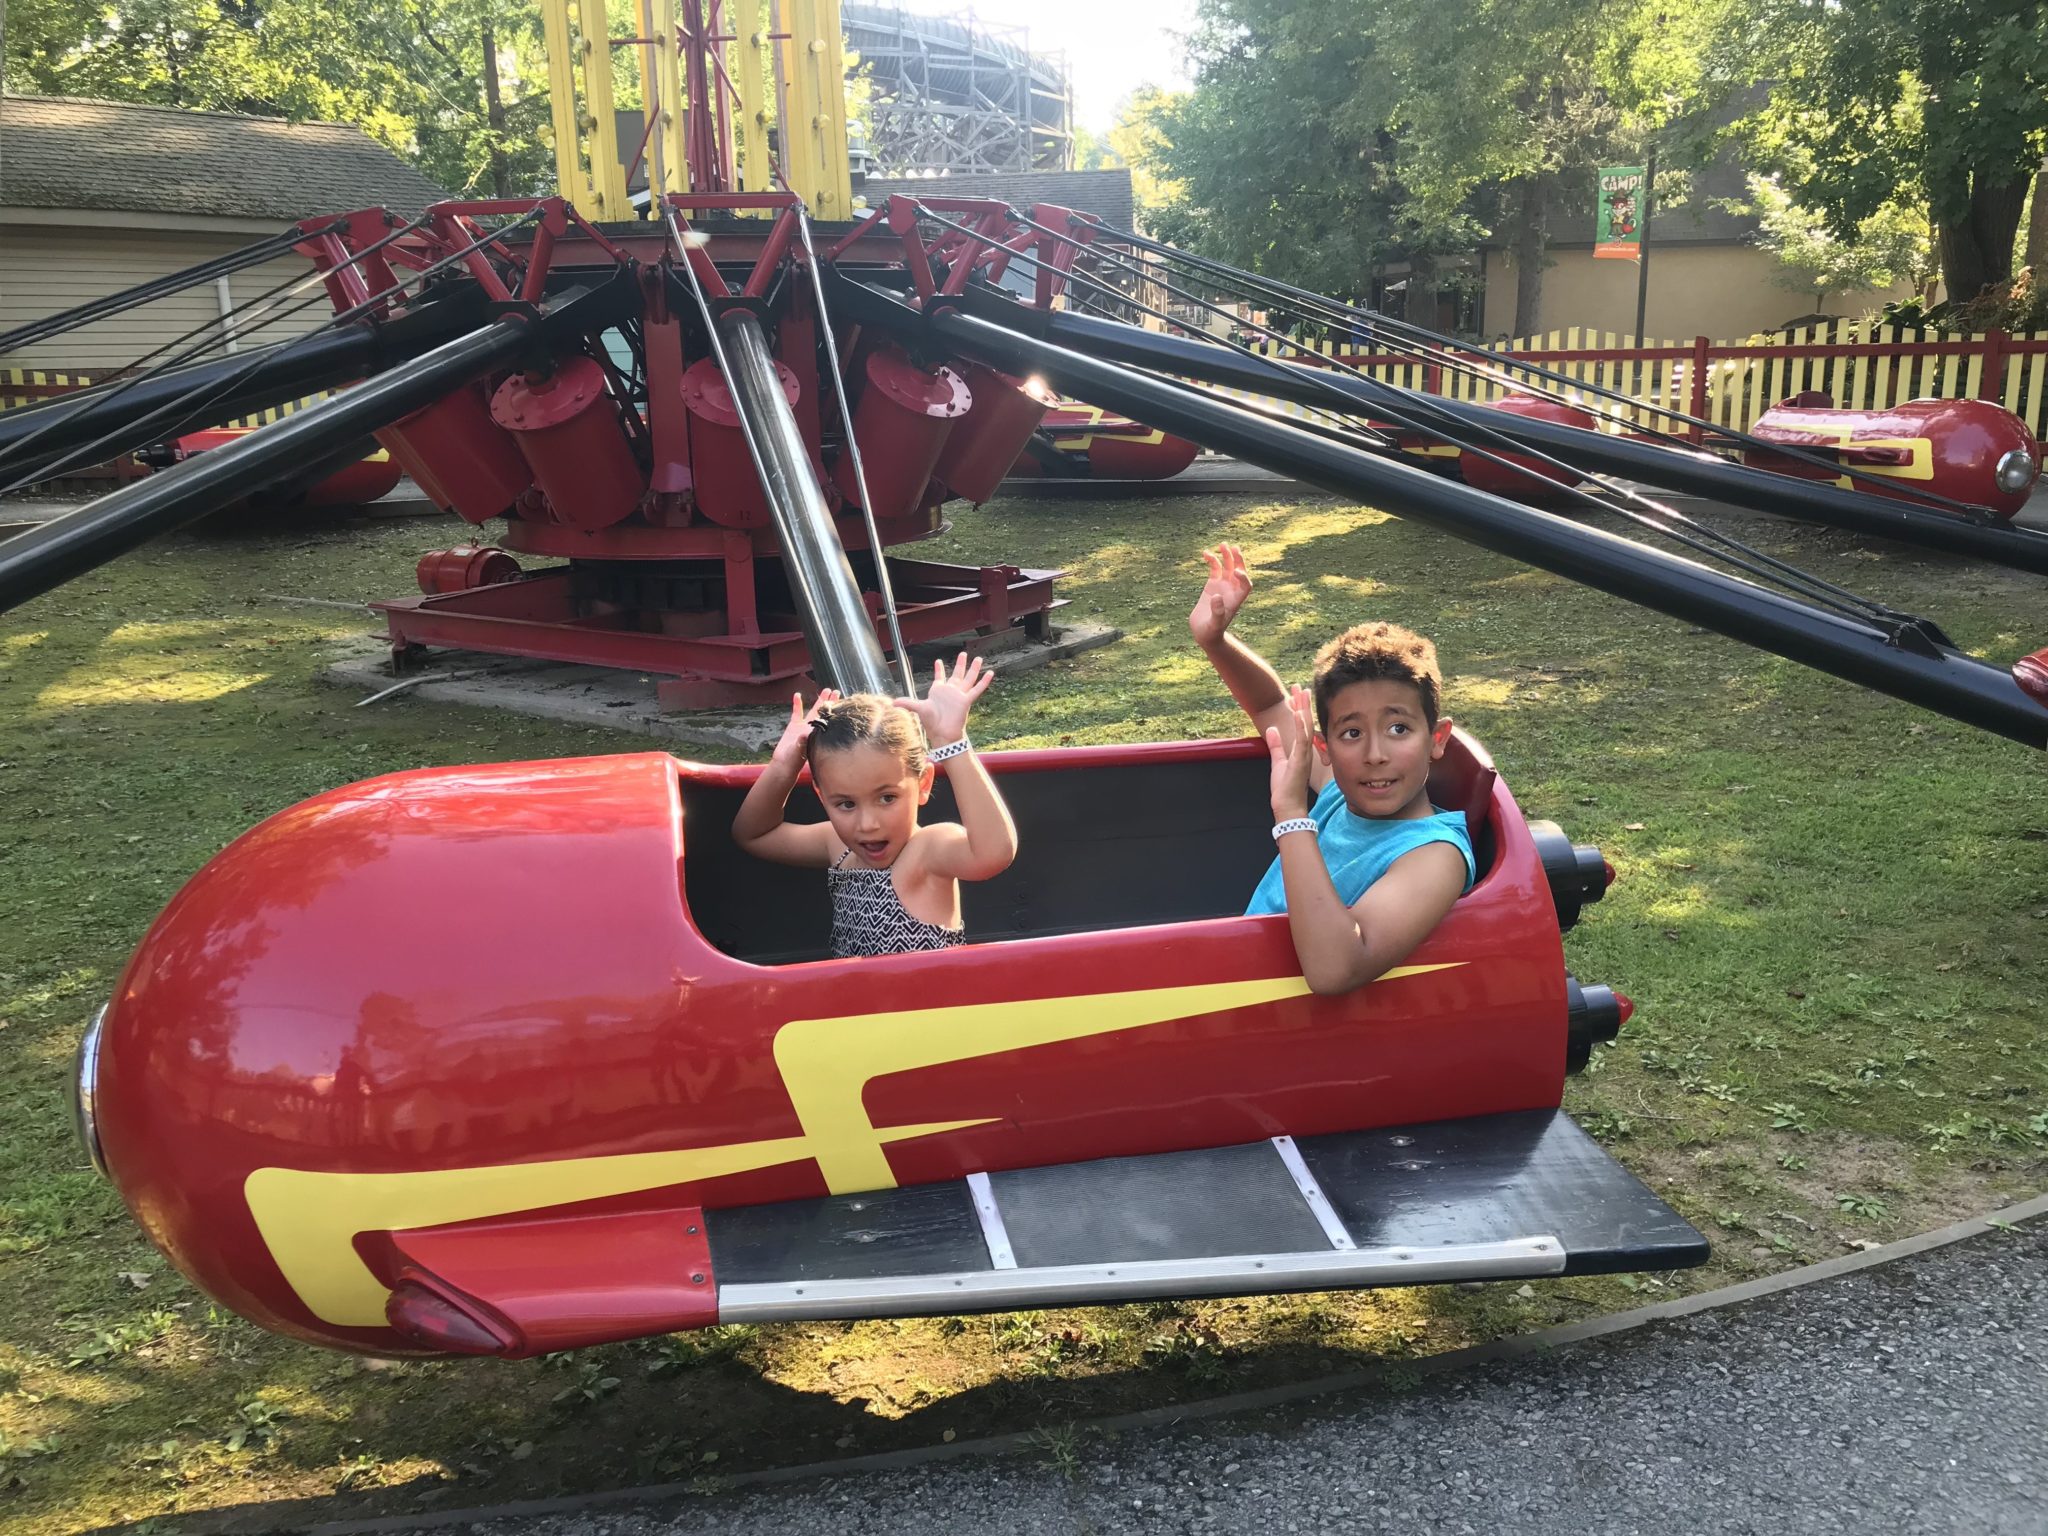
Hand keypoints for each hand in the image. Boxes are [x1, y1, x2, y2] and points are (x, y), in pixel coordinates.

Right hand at [770, 687, 839, 768]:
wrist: (784, 765)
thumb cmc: (794, 760)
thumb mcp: (799, 749)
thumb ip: (802, 741)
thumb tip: (805, 733)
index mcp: (817, 733)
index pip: (828, 718)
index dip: (833, 708)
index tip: (840, 699)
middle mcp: (812, 729)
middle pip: (824, 712)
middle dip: (830, 702)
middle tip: (836, 691)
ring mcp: (803, 727)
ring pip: (813, 710)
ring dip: (819, 701)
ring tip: (825, 690)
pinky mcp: (793, 727)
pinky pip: (796, 713)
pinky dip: (797, 704)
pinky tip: (797, 695)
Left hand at [896, 653, 991, 747]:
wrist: (943, 733)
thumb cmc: (931, 722)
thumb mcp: (918, 708)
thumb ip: (907, 703)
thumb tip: (892, 704)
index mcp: (938, 691)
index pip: (940, 677)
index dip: (939, 669)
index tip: (938, 661)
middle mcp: (950, 691)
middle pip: (957, 674)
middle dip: (960, 664)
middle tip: (963, 653)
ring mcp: (959, 695)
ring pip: (968, 678)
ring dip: (973, 668)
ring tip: (979, 658)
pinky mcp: (967, 700)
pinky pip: (977, 689)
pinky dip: (984, 681)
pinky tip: (990, 673)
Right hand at [1188, 542, 1251, 648]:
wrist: (1203, 633)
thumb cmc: (1211, 632)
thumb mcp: (1214, 625)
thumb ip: (1217, 612)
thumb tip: (1217, 596)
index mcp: (1236, 600)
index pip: (1246, 585)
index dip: (1244, 577)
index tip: (1236, 573)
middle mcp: (1231, 590)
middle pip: (1239, 571)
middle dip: (1238, 560)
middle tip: (1234, 548)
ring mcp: (1222, 586)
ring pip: (1227, 567)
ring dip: (1226, 556)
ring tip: (1222, 544)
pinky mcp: (1211, 584)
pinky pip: (1214, 569)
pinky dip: (1211, 560)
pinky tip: (1205, 553)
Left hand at [1266, 684, 1316, 819]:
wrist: (1288, 806)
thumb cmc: (1285, 788)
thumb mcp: (1278, 762)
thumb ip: (1276, 745)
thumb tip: (1271, 729)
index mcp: (1300, 750)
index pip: (1301, 725)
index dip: (1299, 708)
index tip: (1296, 694)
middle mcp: (1305, 750)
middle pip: (1305, 722)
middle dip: (1302, 703)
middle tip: (1299, 686)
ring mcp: (1305, 754)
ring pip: (1306, 727)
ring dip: (1303, 709)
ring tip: (1301, 693)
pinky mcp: (1301, 760)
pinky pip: (1302, 740)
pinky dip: (1300, 726)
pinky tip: (1298, 713)